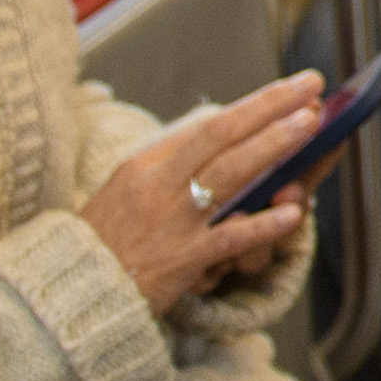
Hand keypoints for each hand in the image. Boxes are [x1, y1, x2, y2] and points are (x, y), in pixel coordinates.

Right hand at [79, 74, 323, 313]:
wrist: (71, 293)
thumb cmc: (105, 241)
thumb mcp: (128, 190)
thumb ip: (170, 164)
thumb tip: (218, 133)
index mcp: (146, 165)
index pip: (207, 127)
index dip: (253, 107)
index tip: (289, 91)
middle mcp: (159, 185)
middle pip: (221, 136)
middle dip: (269, 107)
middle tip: (309, 86)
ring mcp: (172, 222)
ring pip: (228, 174)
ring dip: (272, 146)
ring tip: (308, 125)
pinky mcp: (181, 260)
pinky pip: (228, 238)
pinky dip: (262, 225)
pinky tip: (293, 213)